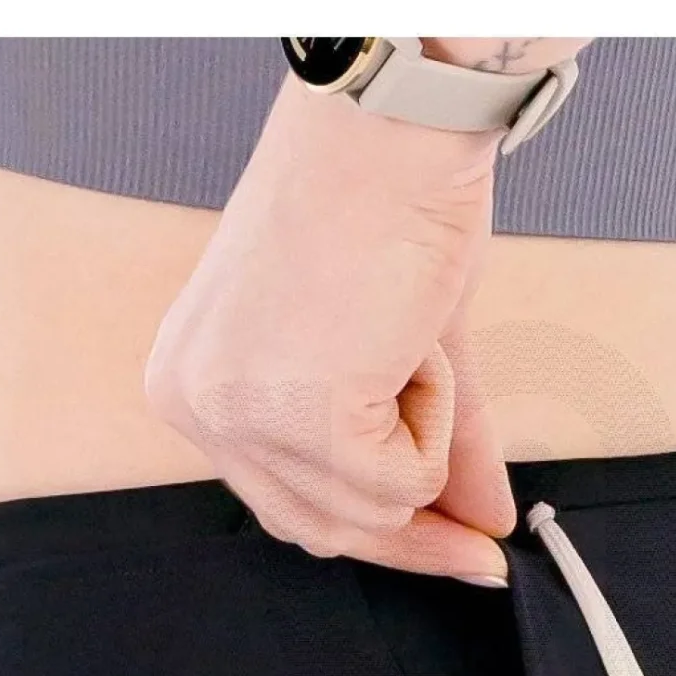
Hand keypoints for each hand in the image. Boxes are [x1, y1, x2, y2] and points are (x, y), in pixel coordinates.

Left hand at [143, 74, 514, 582]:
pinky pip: (403, 481)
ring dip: (427, 434)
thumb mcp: (401, 347)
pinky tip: (412, 338)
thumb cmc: (385, 198)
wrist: (396, 122)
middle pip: (321, 528)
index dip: (375, 530)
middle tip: (483, 546)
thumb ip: (436, 448)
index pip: (282, 503)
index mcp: (193, 379)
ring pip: (372, 509)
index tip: (456, 552)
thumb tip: (482, 523)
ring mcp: (238, 413)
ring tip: (412, 340)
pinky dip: (438, 416)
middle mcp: (193, 402)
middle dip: (412, 530)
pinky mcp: (301, 415)